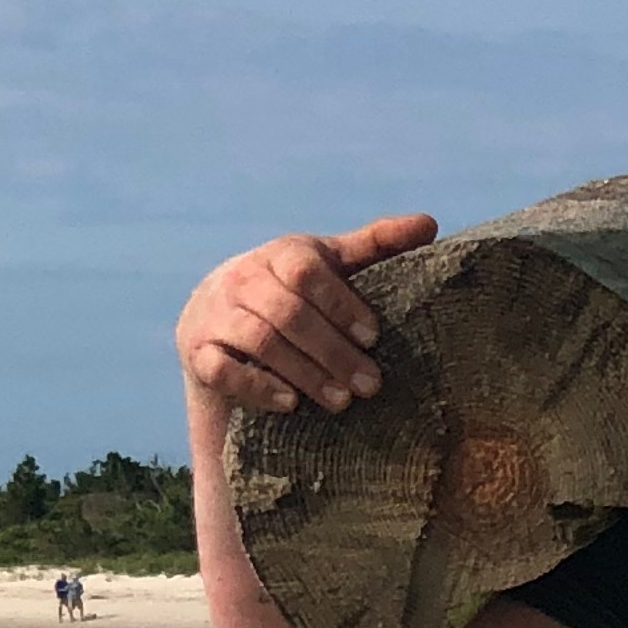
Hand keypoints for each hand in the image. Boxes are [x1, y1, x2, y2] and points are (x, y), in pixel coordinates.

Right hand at [174, 213, 438, 417]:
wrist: (217, 321)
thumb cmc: (293, 294)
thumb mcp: (331, 266)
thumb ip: (375, 246)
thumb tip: (429, 223)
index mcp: (280, 255)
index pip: (307, 272)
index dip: (341, 304)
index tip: (373, 336)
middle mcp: (243, 279)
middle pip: (287, 312)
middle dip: (333, 351)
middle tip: (371, 385)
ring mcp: (216, 315)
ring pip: (259, 340)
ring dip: (304, 373)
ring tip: (342, 402)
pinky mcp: (198, 352)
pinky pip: (223, 369)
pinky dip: (258, 386)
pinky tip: (290, 403)